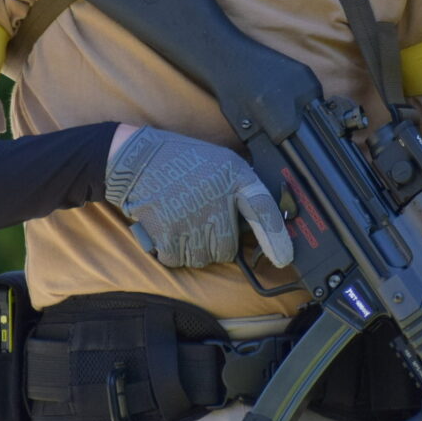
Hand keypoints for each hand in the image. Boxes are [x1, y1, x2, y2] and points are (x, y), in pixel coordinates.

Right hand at [105, 126, 294, 268]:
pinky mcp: (169, 235)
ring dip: (195, 248)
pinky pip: (179, 260)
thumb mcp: (223, 162)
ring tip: (183, 220)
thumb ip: (242, 188)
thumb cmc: (182, 161)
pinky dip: (173, 251)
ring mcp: (192, 220)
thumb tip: (259, 221)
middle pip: (228, 248)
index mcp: (235, 177)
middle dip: (218, 241)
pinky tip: (169, 228)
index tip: (284, 258)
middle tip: (201, 220)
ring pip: (204, 257)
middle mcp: (217, 200)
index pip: (264, 211)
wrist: (137, 160)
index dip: (276, 238)